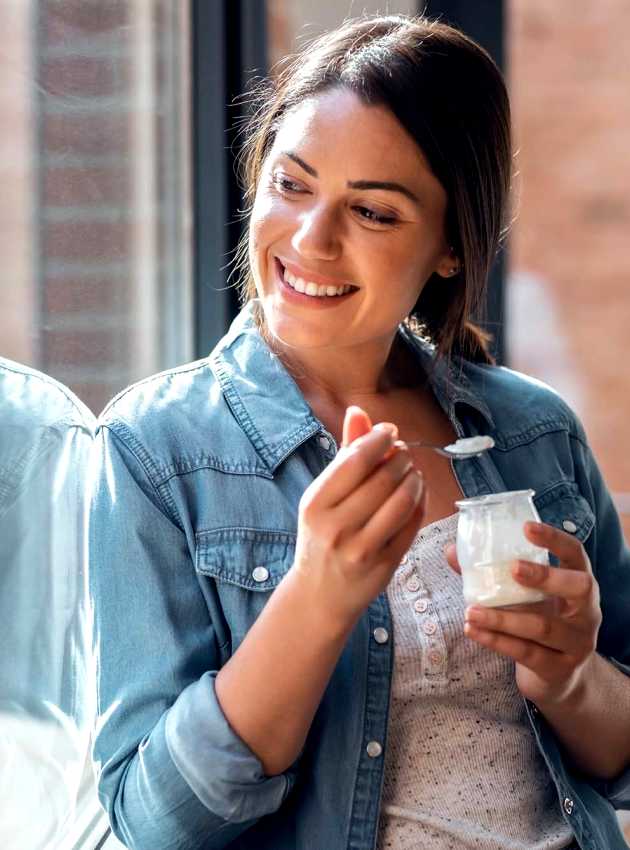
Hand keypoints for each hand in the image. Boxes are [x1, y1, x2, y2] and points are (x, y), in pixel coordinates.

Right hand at [293, 405, 426, 628]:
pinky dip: (420, 504)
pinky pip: (411, 525)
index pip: (355, 460)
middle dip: (401, 459)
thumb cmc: (321, 536)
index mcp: (315, 504)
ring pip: (401, 501)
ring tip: (411, 473)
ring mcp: (361, 549)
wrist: (318, 594)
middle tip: (404, 454)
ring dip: (414, 480)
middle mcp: (336, 527)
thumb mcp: (322, 496)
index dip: (380, 440)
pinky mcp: (384, 565)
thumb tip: (358, 412)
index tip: (391, 433)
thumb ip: (344, 454)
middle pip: (382, 479)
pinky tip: (416, 495)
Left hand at [444, 522, 602, 708]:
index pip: (575, 553)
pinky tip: (473, 631)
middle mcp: (587, 610)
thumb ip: (492, 573)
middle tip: (513, 569)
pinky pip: (526, 653)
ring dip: (503, 618)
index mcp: (578, 582)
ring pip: (543, 626)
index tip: (526, 528)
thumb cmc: (538, 620)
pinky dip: (497, 641)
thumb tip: (451, 551)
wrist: (559, 676)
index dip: (555, 539)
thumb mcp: (525, 596)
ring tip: (471, 611)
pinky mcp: (560, 668)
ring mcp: (577, 642)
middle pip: (578, 588)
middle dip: (545, 576)